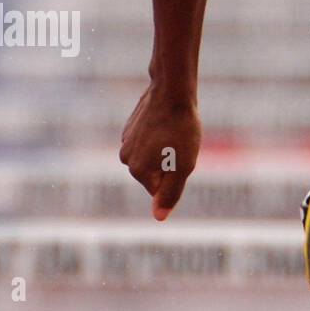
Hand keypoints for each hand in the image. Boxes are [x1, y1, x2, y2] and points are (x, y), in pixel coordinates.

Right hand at [119, 86, 201, 220]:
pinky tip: (167, 122)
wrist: (172, 92)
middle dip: (171, 164)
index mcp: (138, 171)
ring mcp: (126, 141)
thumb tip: (159, 217)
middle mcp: (126, 159)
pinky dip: (160, 135)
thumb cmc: (182, 131)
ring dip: (166, 149)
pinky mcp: (131, 127)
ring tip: (174, 132)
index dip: (178, 176)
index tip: (182, 157)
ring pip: (153, 157)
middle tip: (181, 144)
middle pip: (156, 174)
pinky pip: (150, 140)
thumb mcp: (183, 167)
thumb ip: (170, 194)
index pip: (161, 191)